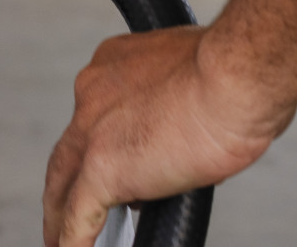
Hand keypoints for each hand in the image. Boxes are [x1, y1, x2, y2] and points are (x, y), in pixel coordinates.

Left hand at [44, 27, 291, 246]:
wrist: (237, 76)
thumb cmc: (237, 73)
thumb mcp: (196, 81)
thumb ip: (179, 108)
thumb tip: (187, 142)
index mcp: (115, 66)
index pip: (100, 112)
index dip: (102, 139)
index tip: (120, 159)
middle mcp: (94, 94)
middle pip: (70, 147)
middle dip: (66, 179)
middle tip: (64, 205)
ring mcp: (93, 131)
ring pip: (63, 180)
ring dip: (59, 213)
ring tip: (59, 238)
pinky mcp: (103, 168)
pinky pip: (80, 214)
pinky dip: (73, 238)